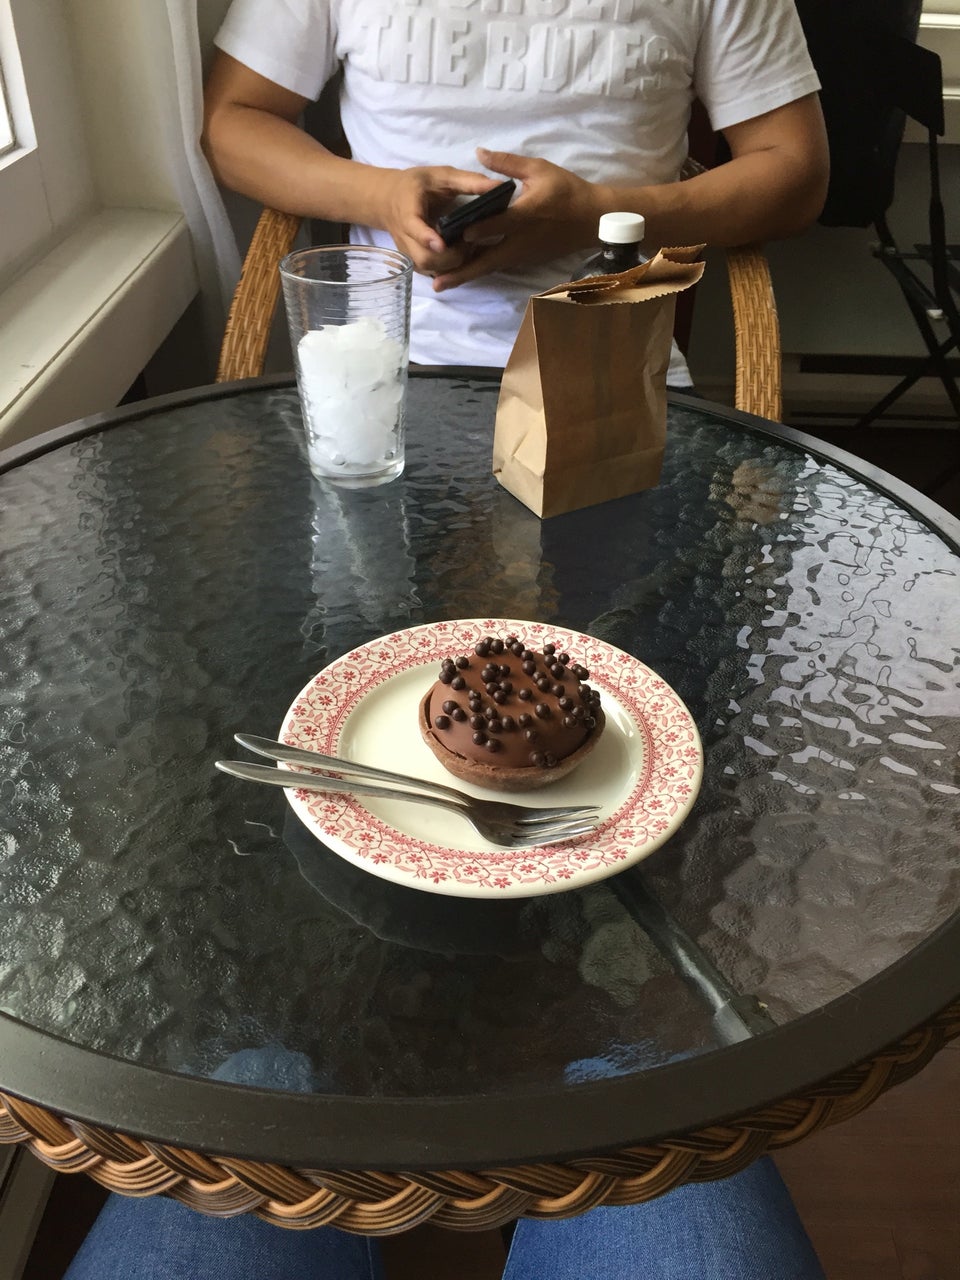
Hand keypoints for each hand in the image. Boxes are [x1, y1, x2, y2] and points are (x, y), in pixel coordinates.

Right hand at [377, 165, 499, 276]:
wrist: (389, 199)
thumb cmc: (418, 185)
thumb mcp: (441, 175)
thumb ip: (468, 181)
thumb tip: (498, 186)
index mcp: (407, 210)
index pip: (413, 227)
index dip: (425, 237)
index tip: (441, 244)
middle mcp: (404, 236)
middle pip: (424, 258)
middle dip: (450, 257)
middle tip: (470, 242)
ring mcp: (408, 253)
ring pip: (429, 269)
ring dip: (452, 265)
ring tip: (468, 248)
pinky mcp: (414, 262)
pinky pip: (431, 272)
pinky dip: (448, 269)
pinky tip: (462, 255)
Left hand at [433, 148, 607, 290]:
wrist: (591, 219)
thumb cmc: (567, 191)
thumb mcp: (539, 169)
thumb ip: (507, 163)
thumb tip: (479, 152)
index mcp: (525, 216)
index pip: (499, 224)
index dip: (479, 229)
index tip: (458, 234)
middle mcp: (521, 241)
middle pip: (487, 261)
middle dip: (462, 272)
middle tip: (437, 283)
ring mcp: (522, 254)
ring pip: (490, 267)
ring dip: (467, 275)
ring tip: (441, 283)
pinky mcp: (524, 259)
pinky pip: (498, 265)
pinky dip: (479, 269)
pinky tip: (461, 272)